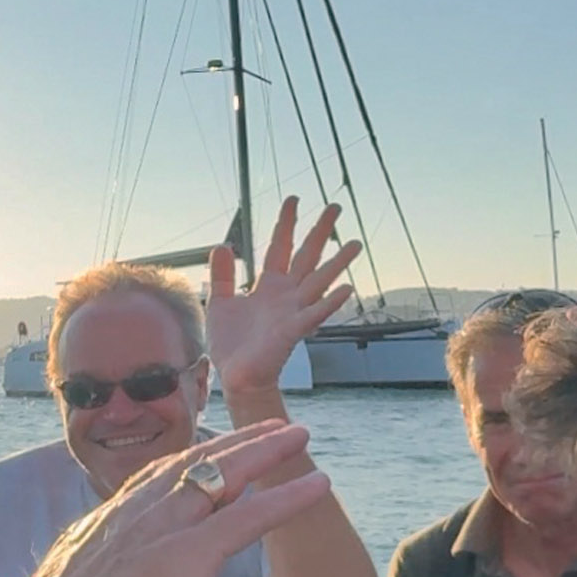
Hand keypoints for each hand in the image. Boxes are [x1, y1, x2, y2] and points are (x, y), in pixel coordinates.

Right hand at [0, 422, 330, 576]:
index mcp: (104, 527)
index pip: (155, 482)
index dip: (191, 462)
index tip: (216, 449)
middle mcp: (131, 516)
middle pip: (191, 464)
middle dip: (233, 443)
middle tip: (268, 428)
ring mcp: (159, 532)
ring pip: (222, 477)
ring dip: (264, 452)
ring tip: (298, 436)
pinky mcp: (184, 557)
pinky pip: (246, 518)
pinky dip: (285, 498)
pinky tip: (317, 485)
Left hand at [206, 198, 360, 395]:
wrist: (236, 377)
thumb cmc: (232, 345)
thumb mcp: (220, 303)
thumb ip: (223, 276)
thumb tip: (223, 246)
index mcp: (269, 287)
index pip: (280, 248)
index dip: (286, 224)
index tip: (294, 199)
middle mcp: (285, 296)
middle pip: (306, 257)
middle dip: (320, 232)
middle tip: (335, 207)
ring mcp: (292, 313)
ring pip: (319, 282)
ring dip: (338, 263)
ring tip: (355, 243)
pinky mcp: (292, 332)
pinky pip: (314, 314)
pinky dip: (330, 302)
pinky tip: (346, 289)